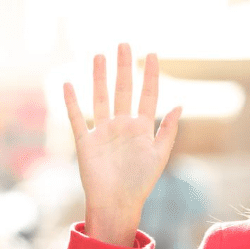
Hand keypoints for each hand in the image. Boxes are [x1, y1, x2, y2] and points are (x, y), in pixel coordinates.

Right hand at [64, 44, 181, 245]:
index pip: (148, 95)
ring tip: (99, 55)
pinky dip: (71, 102)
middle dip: (125, 67)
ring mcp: (103, 132)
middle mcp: (122, 125)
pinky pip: (77, 118)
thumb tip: (181, 105)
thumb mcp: (160, 156)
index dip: (151, 74)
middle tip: (125, 44)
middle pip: (123, 90)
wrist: (116, 203)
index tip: (153, 54)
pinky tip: (68, 84)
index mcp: (142, 128)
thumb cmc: (140, 183)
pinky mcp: (86, 142)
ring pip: (100, 98)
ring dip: (99, 77)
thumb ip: (169, 131)